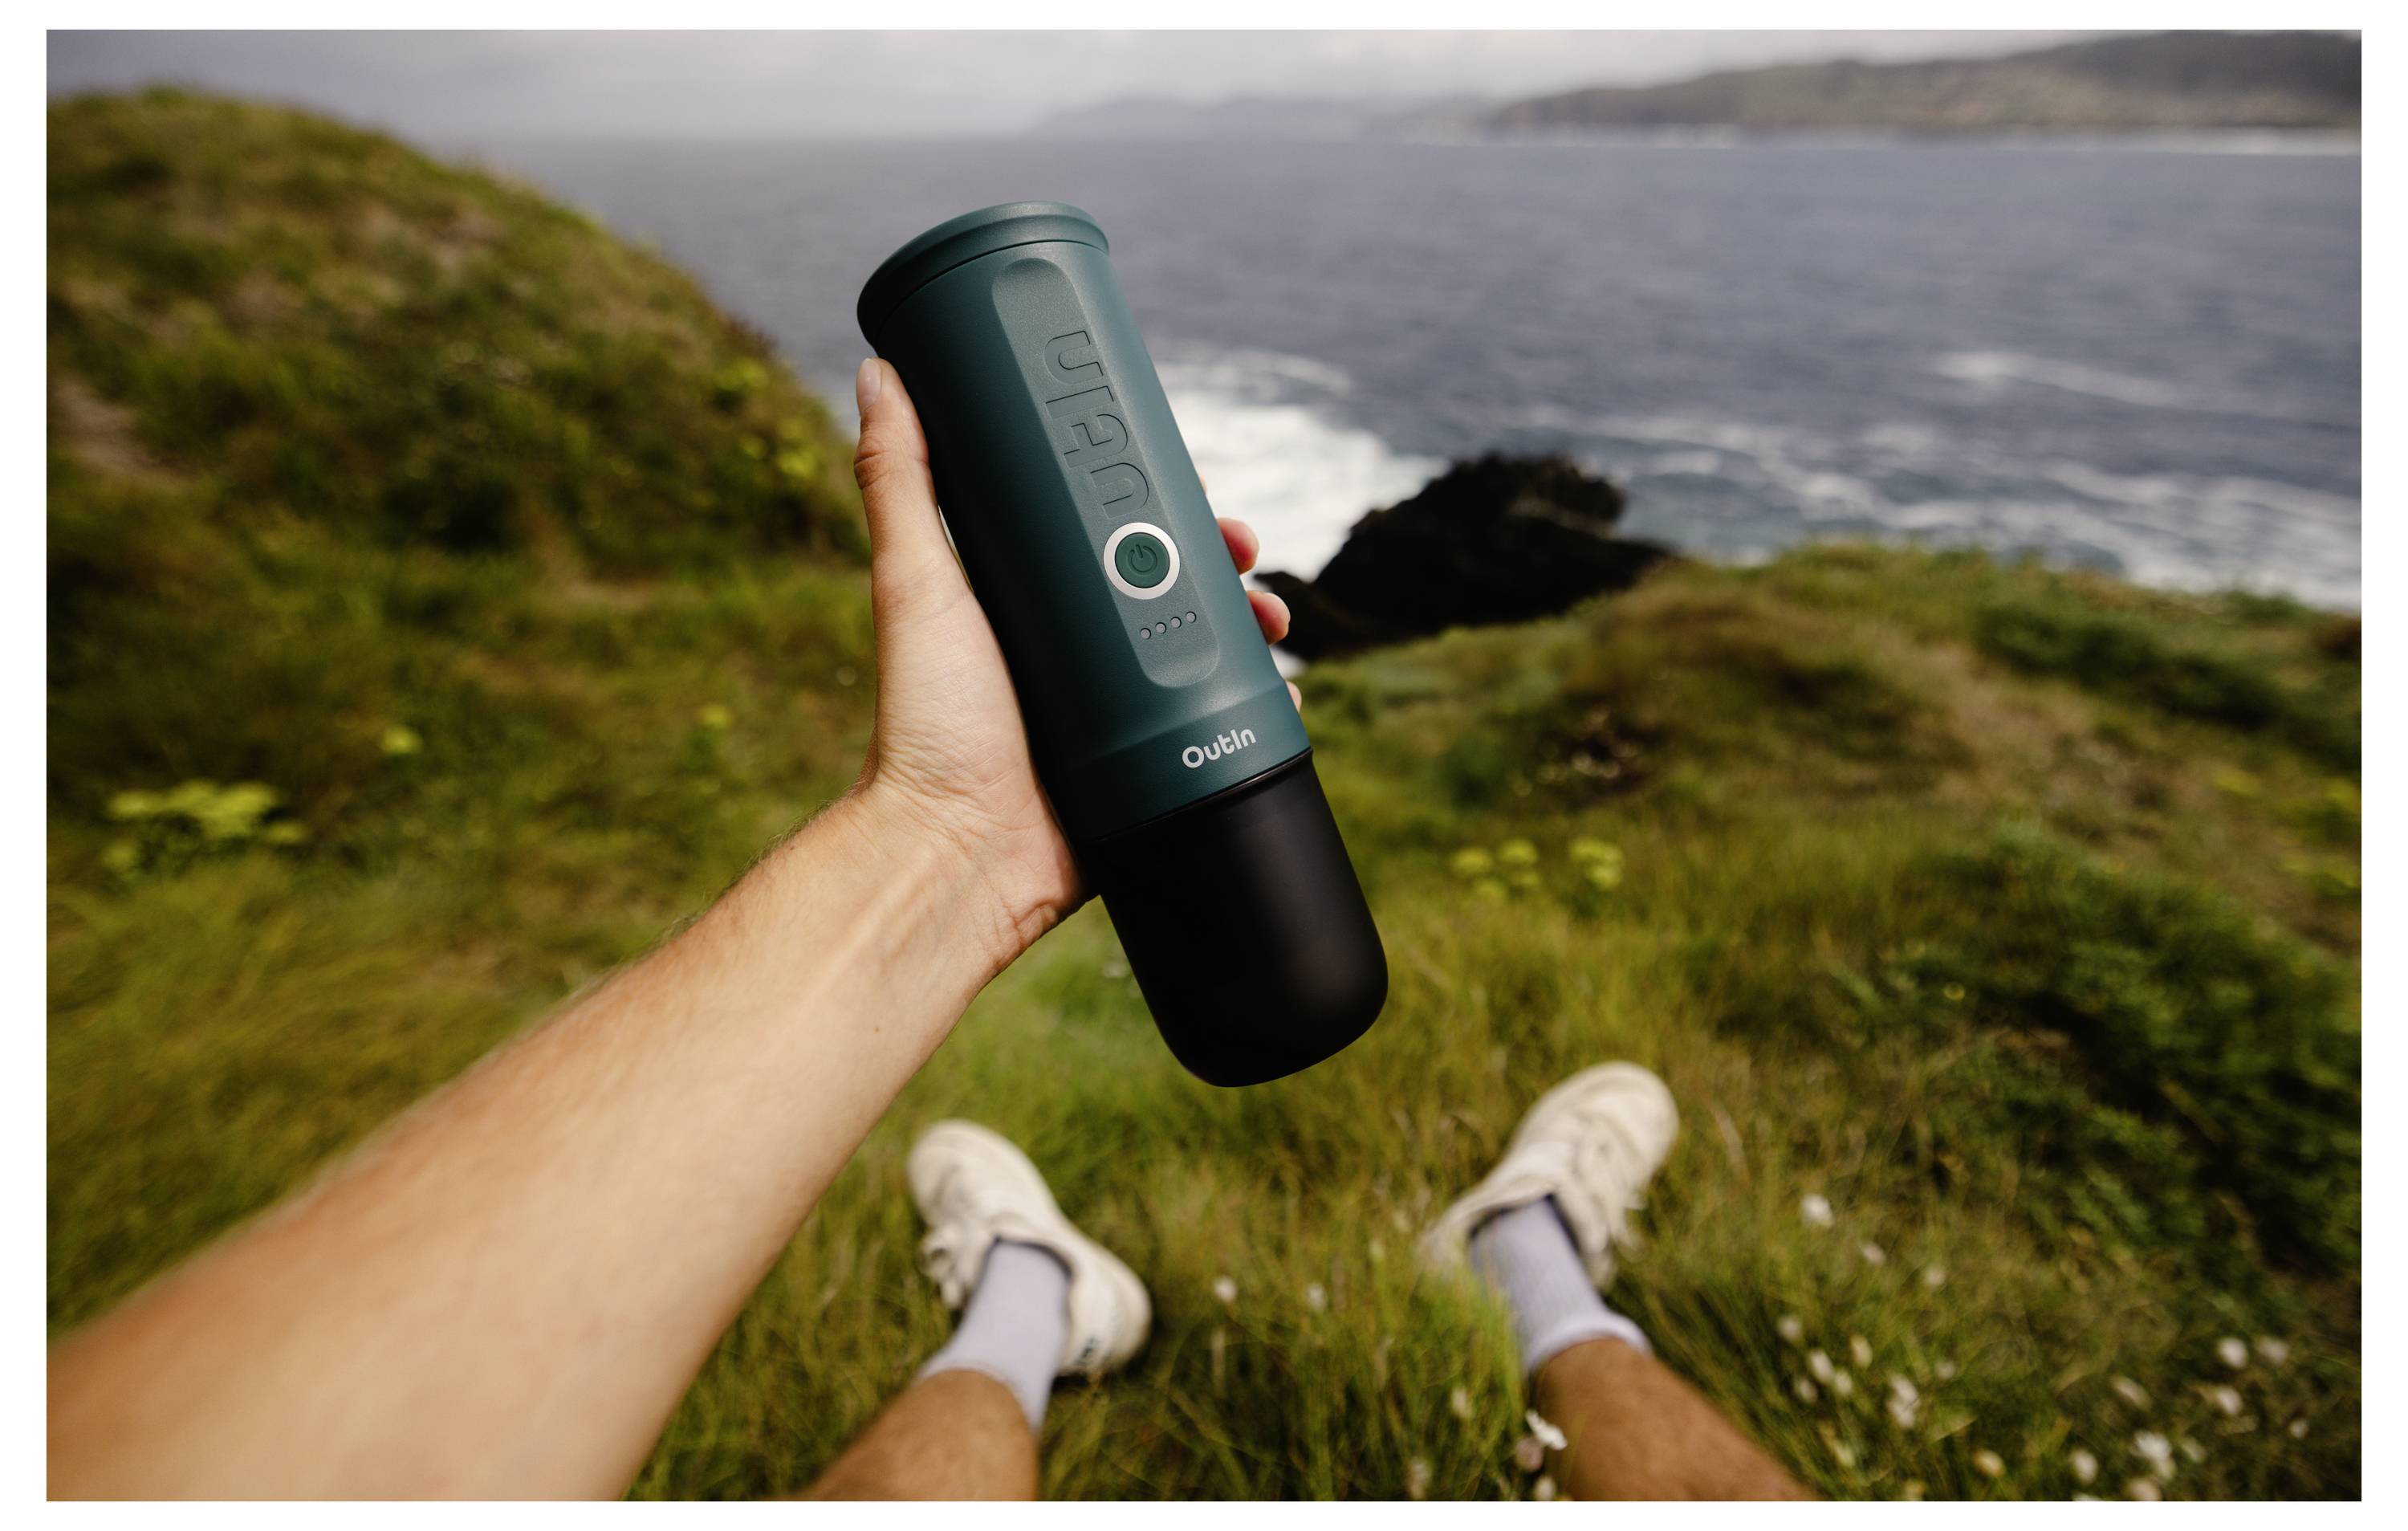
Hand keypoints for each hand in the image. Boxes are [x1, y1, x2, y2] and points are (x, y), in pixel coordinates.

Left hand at [848, 357, 1295, 971]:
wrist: (957, 853)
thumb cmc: (923, 725)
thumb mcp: (916, 586)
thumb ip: (899, 484)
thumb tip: (879, 376)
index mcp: (1028, 604)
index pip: (1109, 533)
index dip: (1162, 506)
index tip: (1197, 490)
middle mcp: (1074, 653)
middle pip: (1171, 586)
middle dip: (1224, 565)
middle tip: (1250, 555)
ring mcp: (1114, 715)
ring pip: (1204, 654)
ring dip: (1252, 628)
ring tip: (1274, 623)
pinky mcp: (1145, 773)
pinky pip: (1214, 731)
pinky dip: (1255, 708)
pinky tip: (1283, 690)